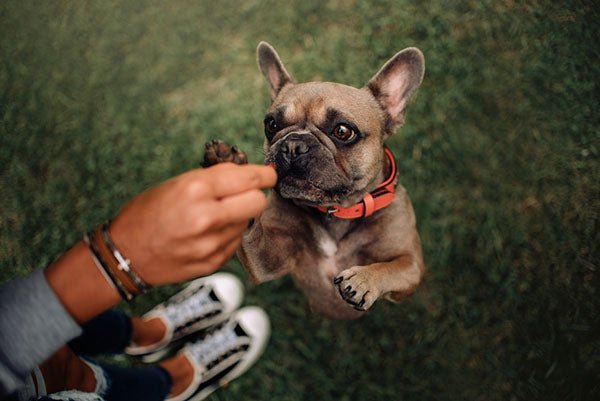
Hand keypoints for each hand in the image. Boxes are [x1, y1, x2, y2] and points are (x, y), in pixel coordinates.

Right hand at [110, 163, 276, 284]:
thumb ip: (214, 179)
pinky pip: (235, 242)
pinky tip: (206, 234)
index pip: (248, 179)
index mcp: (195, 190)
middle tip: (243, 194)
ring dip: (237, 216)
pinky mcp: (212, 263)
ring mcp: (210, 244)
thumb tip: (250, 174)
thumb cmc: (147, 213)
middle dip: (253, 195)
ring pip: (246, 223)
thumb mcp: (177, 184)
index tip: (269, 175)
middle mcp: (205, 218)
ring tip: (212, 217)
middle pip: (257, 203)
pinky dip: (227, 234)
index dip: (264, 175)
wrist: (125, 255)